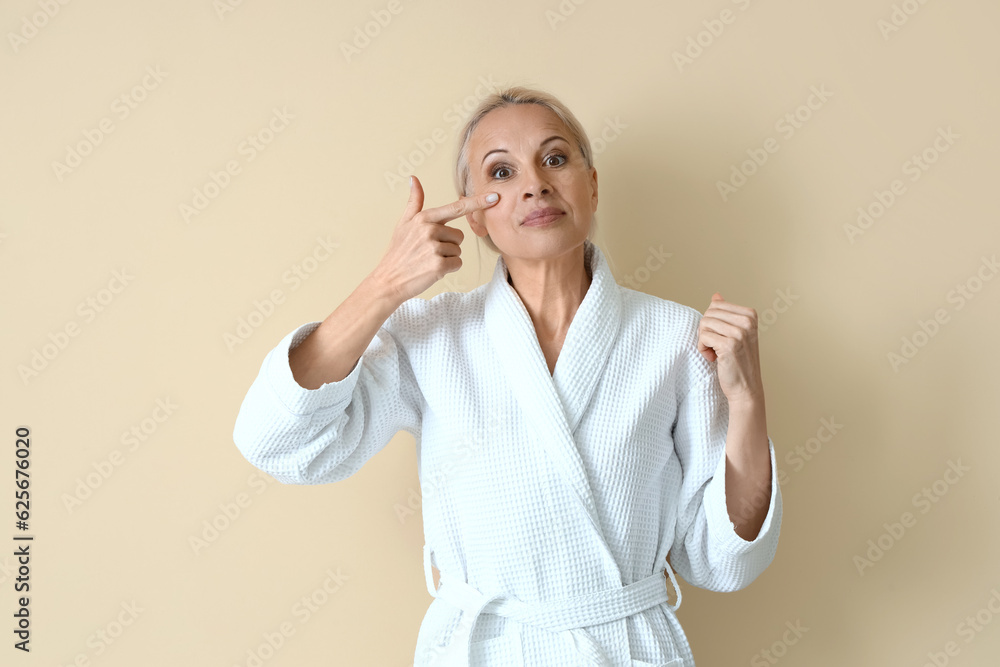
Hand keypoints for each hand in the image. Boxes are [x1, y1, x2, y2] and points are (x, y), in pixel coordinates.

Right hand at [370, 175, 499, 302]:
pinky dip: (449, 269)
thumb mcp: (403, 223)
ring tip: (428, 260)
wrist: (389, 280)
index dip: (478, 202)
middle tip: (428, 252)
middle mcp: (429, 230)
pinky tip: (432, 269)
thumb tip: (413, 179)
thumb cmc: (398, 252)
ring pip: (458, 250)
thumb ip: (414, 202)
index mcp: (424, 218)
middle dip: (448, 244)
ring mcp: (434, 247)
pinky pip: (457, 263)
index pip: (456, 208)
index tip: (495, 196)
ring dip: (447, 258)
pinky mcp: (439, 264)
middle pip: (459, 235)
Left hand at [697, 292, 764, 405]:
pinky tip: (713, 358)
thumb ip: (726, 314)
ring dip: (704, 341)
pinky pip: (703, 337)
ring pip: (704, 324)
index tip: (721, 337)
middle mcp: (747, 321)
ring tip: (715, 353)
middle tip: (715, 346)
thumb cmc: (738, 361)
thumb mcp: (735, 333)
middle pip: (708, 313)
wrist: (746, 388)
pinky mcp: (729, 345)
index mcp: (750, 314)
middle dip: (706, 330)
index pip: (715, 305)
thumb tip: (716, 295)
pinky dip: (703, 349)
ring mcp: (739, 333)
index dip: (711, 322)